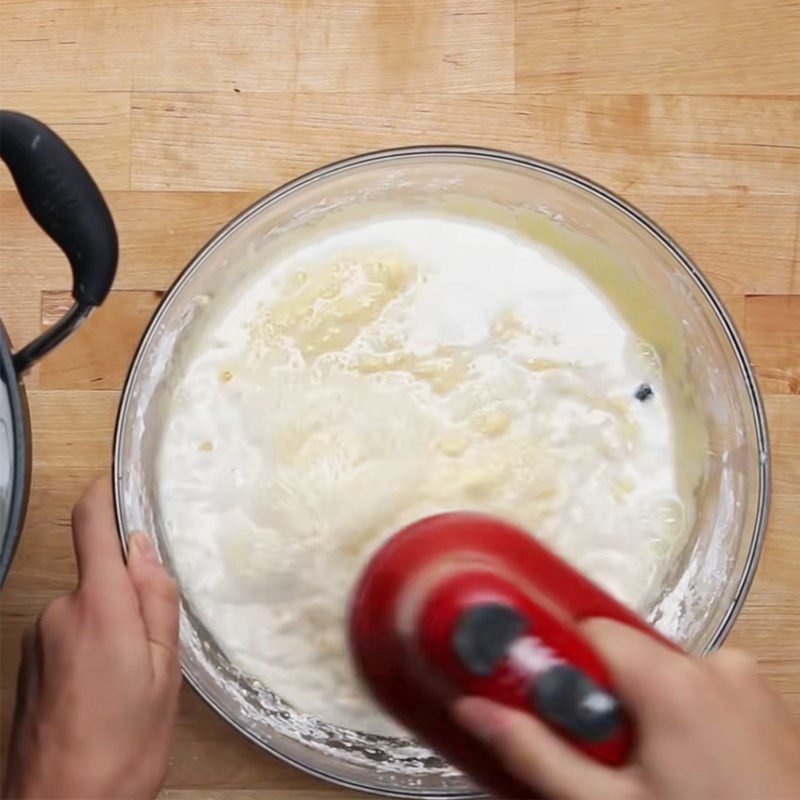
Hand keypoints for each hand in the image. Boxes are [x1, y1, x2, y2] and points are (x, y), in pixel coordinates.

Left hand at [3, 478, 180, 799]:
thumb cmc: (121, 749)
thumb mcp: (165, 670)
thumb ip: (157, 600)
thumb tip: (144, 550)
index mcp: (99, 608)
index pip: (92, 525)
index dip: (104, 494)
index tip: (118, 483)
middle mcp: (58, 613)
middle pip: (100, 573)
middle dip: (130, 593)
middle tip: (153, 645)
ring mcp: (37, 638)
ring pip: (86, 606)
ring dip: (110, 626)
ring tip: (129, 680)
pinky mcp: (27, 661)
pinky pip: (68, 632)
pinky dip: (90, 647)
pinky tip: (104, 692)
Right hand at [454, 619, 799, 798]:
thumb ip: (536, 753)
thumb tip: (474, 711)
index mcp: (672, 679)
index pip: (591, 631)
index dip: (560, 660)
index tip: (546, 700)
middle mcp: (714, 664)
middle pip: (627, 653)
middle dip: (601, 695)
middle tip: (597, 752)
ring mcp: (747, 681)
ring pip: (663, 673)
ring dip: (643, 708)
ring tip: (647, 772)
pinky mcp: (767, 702)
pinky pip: (702, 689)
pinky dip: (683, 715)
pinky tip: (688, 769)